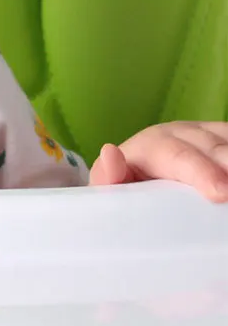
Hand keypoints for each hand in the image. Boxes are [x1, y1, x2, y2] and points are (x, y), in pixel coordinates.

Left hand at [89, 121, 227, 201]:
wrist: (139, 181)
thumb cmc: (127, 188)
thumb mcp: (112, 187)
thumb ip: (108, 177)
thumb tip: (110, 153)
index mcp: (152, 144)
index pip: (176, 153)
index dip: (200, 171)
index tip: (219, 193)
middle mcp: (182, 133)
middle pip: (211, 146)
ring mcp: (208, 135)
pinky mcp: (224, 142)